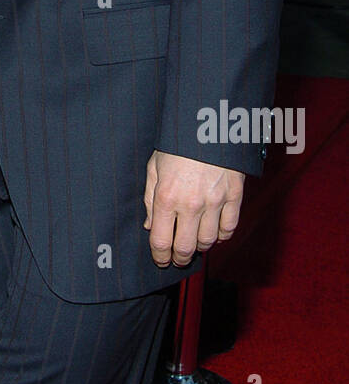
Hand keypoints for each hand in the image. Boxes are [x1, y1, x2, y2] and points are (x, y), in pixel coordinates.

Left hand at [143, 150, 244, 267]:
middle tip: (177, 258)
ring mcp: (214, 202)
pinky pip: (229, 228)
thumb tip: (150, 226)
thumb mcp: (154, 166)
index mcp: (166, 196)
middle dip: (179, 258)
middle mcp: (190, 204)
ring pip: (208, 241)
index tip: (160, 260)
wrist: (209, 122)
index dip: (159, 257)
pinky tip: (214, 231)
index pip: (161, 241)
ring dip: (199, 246)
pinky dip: (222, 235)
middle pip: (185, 248)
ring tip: (194, 241)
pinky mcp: (234, 196)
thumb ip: (150, 198)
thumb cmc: (177, 143)